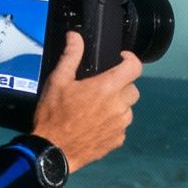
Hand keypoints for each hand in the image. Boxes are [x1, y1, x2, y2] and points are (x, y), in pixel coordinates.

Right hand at [30, 32, 141, 173]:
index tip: (121, 59)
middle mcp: (119, 106)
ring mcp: (120, 125)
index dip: (130, 60)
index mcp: (107, 87)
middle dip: (122, 85)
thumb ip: (71, 56)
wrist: (52, 151)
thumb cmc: (54, 114)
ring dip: (118, 105)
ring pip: (128, 109)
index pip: (135, 67)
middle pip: (133, 89)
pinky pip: (121, 126)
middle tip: (103, 87)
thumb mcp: (58, 81)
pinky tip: (96, 125)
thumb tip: (75, 36)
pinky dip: (113, 123)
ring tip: (98, 108)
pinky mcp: (117, 140)